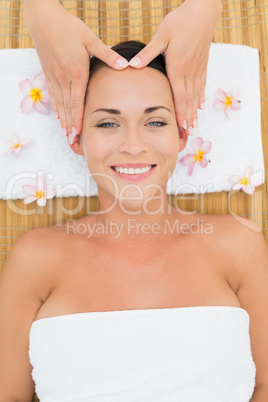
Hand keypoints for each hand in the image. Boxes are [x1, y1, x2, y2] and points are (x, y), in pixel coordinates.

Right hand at [23, 0, 127, 141]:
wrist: (43, 19)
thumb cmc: (69, 27)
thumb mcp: (90, 39)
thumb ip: (108, 55)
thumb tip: (126, 65)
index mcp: (77, 73)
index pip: (77, 102)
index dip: (77, 120)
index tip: (78, 134)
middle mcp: (64, 78)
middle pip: (67, 107)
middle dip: (70, 126)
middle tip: (72, 141)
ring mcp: (55, 76)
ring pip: (59, 103)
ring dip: (62, 120)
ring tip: (65, 134)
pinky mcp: (49, 73)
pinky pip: (53, 94)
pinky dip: (55, 107)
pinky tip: (57, 116)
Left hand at [128, 0, 221, 134]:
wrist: (202, 11)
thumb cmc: (180, 21)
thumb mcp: (161, 35)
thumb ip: (148, 53)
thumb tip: (132, 65)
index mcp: (178, 66)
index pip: (179, 95)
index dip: (180, 112)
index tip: (182, 126)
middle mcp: (189, 71)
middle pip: (188, 99)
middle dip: (188, 117)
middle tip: (189, 133)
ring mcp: (197, 68)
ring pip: (196, 94)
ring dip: (195, 111)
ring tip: (195, 126)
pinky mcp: (202, 64)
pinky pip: (202, 84)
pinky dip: (201, 96)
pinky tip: (201, 106)